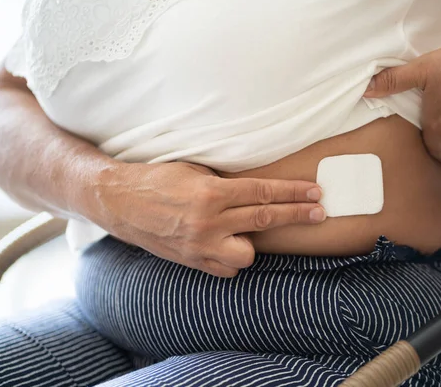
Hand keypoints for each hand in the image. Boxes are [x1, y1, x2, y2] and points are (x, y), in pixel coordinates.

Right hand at [88, 161, 325, 276]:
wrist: (119, 202)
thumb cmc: (156, 180)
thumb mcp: (193, 171)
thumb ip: (225, 183)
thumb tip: (256, 190)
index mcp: (211, 193)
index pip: (263, 193)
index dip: (293, 193)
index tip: (315, 193)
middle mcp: (209, 221)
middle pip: (265, 219)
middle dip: (297, 215)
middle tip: (320, 212)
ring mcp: (200, 245)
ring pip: (247, 254)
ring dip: (253, 243)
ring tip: (244, 231)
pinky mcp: (191, 261)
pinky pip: (225, 269)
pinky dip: (231, 259)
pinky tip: (226, 246)